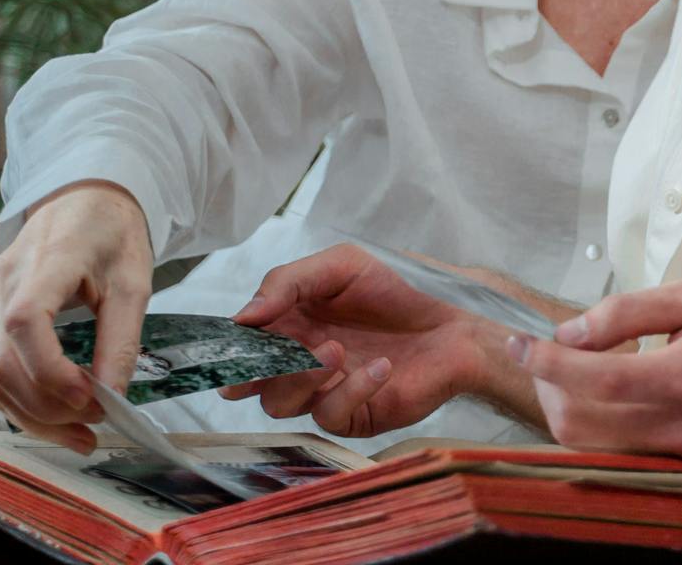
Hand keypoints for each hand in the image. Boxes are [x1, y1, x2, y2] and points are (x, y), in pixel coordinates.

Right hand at [0, 180, 153, 454]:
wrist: (83, 201)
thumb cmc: (112, 235)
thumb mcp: (134, 280)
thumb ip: (122, 338)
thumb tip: (113, 396)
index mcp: (46, 260)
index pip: (24, 321)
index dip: (49, 369)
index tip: (87, 397)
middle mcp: (4, 282)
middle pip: (4, 361)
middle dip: (47, 405)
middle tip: (96, 422)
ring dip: (33, 414)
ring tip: (81, 433)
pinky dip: (22, 401)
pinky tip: (57, 417)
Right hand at [222, 243, 543, 436]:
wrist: (451, 324)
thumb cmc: (394, 292)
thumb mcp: (341, 266)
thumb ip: (288, 282)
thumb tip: (243, 317)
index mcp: (286, 328)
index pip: (240, 346)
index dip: (230, 348)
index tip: (236, 341)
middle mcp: (296, 365)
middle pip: (250, 384)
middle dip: (254, 373)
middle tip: (272, 356)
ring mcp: (322, 394)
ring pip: (281, 404)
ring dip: (302, 377)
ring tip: (337, 349)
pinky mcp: (352, 416)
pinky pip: (331, 415)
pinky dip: (352, 389)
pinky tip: (381, 366)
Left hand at [509, 279, 681, 458]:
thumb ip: (633, 309)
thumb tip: (573, 330)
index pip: (590, 378)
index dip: (543, 360)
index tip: (520, 340)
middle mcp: (676, 427)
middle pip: (576, 426)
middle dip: (546, 386)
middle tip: (549, 351)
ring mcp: (678, 455)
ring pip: (588, 449)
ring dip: (566, 409)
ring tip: (577, 369)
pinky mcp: (681, 466)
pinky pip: (616, 455)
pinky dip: (595, 426)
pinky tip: (610, 392)